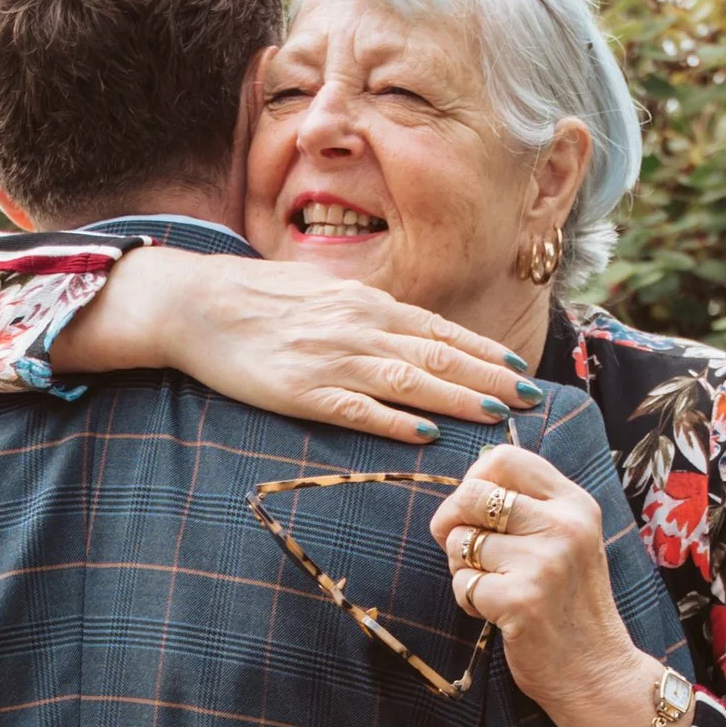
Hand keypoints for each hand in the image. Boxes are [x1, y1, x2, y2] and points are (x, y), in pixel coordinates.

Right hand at [79, 248, 537, 439]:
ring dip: (458, 399)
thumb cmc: (258, 298)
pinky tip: (425, 435)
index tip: (520, 370)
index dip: (485, 352)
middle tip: (530, 399)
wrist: (195, 302)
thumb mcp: (323, 291)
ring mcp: (332, 359)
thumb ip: (366, 311)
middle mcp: (359, 326)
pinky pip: (358, 409)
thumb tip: (406, 330)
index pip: (440, 330)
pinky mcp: (302, 391)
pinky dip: (394, 422)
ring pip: (411, 381)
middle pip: (439, 355)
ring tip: (496, 417)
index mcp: (366, 303)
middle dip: (490, 379)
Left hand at [429, 447, 692, 726]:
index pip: (506, 458)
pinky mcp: (521, 599)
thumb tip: (467, 482)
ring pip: (461, 541)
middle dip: (453, 521)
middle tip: (465, 550)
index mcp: (576, 504)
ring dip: (463, 568)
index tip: (475, 510)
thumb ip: (531, 508)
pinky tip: (496, 614)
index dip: (474, 480)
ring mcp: (544, 562)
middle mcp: (565, 526)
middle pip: (472, 493)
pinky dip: (468, 600)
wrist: (598, 673)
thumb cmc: (572, 607)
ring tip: (495, 588)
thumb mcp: (569, 542)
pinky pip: (462, 583)